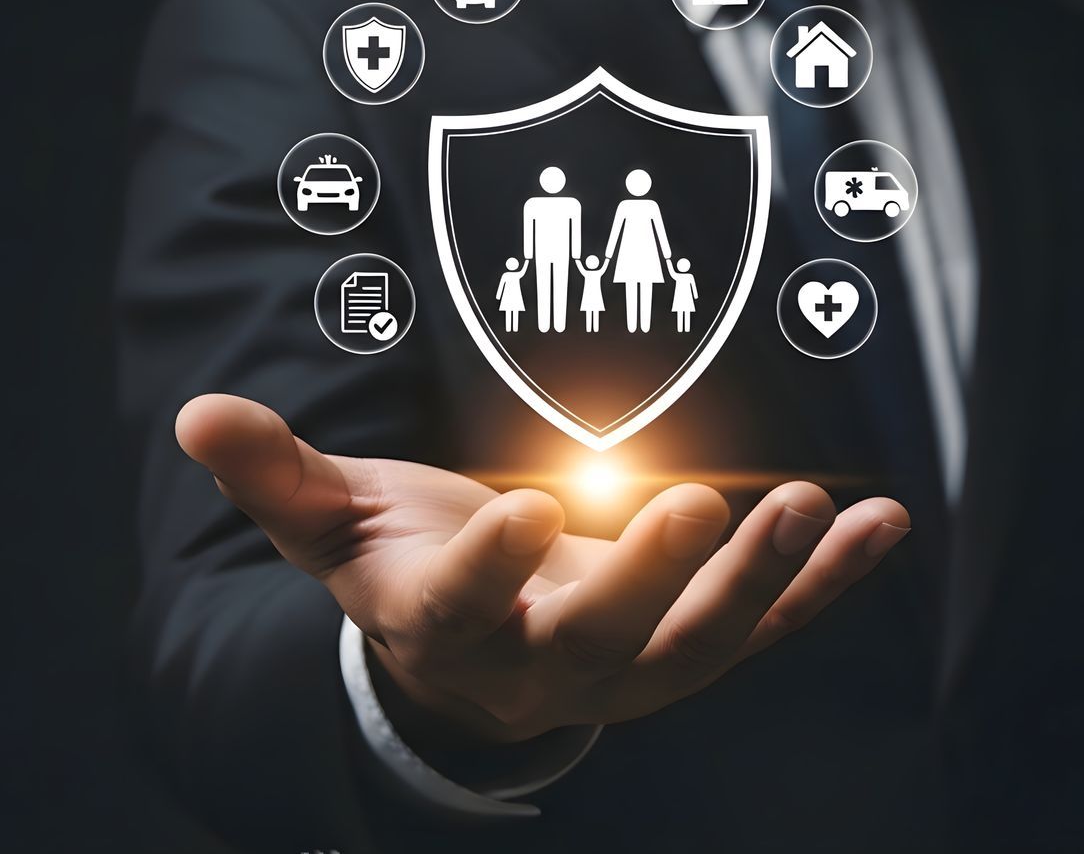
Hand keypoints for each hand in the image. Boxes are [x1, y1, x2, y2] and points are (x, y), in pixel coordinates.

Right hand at [174, 394, 911, 744]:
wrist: (473, 654)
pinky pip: (767, 626)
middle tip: (703, 502)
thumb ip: (276, 475)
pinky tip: (886, 525)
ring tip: (810, 508)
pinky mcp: (690, 647)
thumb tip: (197, 416)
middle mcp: (539, 667)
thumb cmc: (401, 566)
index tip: (527, 511)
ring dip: (762, 584)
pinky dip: (825, 583)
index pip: (461, 613)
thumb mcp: (336, 525)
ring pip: (699, 646)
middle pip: (599, 644)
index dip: (491, 572)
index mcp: (443, 630)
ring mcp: (627, 668)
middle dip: (652, 581)